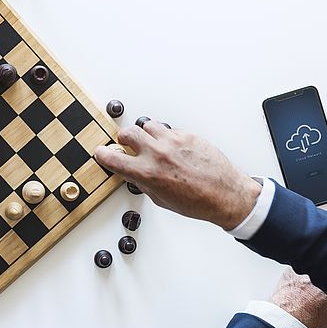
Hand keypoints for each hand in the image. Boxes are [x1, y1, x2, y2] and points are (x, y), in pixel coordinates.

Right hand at [93, 122, 260, 229]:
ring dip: (145, 134)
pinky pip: (169, 129)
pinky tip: (172, 148)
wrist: (225, 194)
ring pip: (148, 125)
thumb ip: (143, 183)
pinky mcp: (187, 135)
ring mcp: (173, 141)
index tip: (101, 153)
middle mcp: (157, 153)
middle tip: (125, 144)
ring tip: (150, 143)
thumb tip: (134, 174)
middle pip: (127, 133)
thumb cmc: (197, 201)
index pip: (113, 157)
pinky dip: (166, 137)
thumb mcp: (161, 199)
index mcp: (147, 172)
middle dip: (123, 139)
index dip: (103, 154)